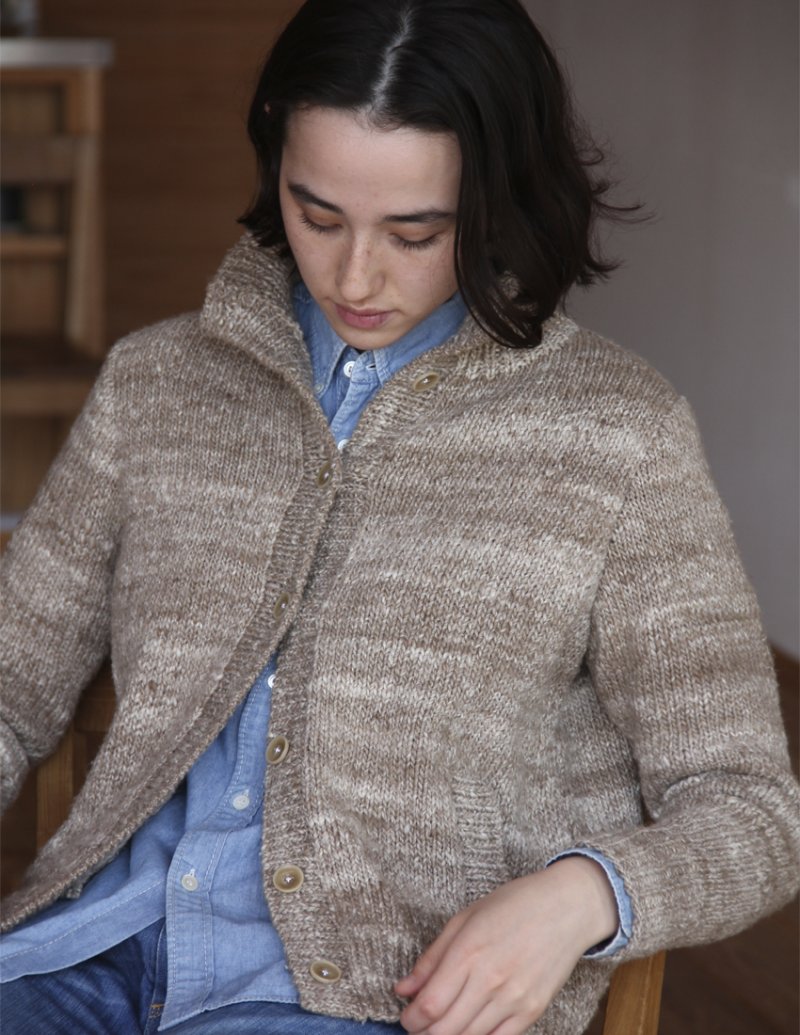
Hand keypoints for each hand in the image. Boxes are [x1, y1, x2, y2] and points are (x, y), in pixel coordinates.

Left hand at [394, 856, 617, 1034]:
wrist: (566, 908)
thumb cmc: (513, 904)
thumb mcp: (465, 918)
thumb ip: (432, 957)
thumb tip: (403, 989)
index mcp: (469, 951)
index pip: (430, 1004)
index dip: (411, 1018)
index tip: (406, 1016)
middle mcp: (491, 980)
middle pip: (446, 1029)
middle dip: (423, 1032)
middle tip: (417, 1026)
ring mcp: (514, 999)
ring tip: (439, 1028)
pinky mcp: (533, 1011)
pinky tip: (469, 1030)